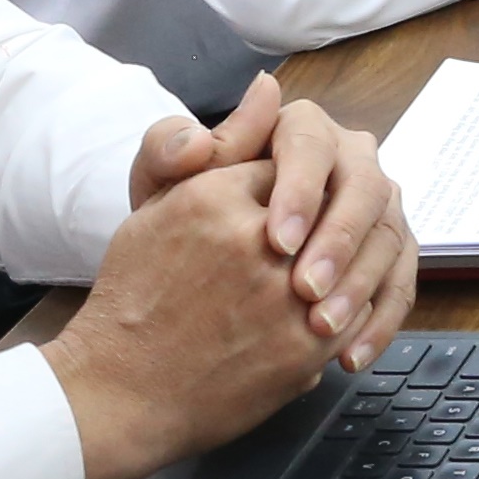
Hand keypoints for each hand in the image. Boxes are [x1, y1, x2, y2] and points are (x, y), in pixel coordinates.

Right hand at [43, 158, 346, 478]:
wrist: (120, 391)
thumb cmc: (135, 299)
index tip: (277, 213)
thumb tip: (269, 88)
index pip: (290, 164)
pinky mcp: (304, 347)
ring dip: (341, 267)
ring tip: (306, 284)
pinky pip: (358, 312)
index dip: (289, 192)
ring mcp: (285, 297)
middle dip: (320, 229)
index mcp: (214, 197)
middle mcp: (254, 241)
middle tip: (297, 251)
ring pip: (353, 259)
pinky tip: (314, 318)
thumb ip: (219, 148)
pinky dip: (347, 311)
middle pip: (327, 209)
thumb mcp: (157, 207)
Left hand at [126, 74, 418, 356]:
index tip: (277, 242)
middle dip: (339, 241)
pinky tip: (350, 355)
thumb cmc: (180, 224)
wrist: (196, 280)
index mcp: (299, 130)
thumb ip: (168, 151)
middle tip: (305, 289)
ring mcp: (373, 207)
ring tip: (323, 329)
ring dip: (362, 285)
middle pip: (366, 187)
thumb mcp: (161, 185)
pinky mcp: (387, 254)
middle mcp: (347, 160)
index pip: (312, 143)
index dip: (301, 190)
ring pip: (389, 236)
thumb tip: (200, 141)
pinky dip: (381, 321)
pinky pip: (400, 282)